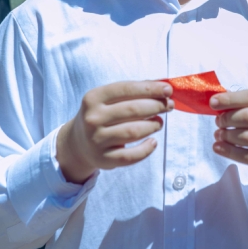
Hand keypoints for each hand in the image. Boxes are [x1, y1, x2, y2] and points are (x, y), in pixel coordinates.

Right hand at [56, 81, 173, 183]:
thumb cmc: (102, 115)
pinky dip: (146, 149)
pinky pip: (131, 156)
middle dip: (156, 106)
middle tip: (169, 105)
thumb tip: (163, 88)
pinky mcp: (103, 159)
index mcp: (94, 97)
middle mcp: (93, 118)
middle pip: (133, 110)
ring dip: (153, 125)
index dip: (150, 88)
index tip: (167, 90)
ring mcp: (96, 140)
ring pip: (133, 132)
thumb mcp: (109, 99)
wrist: (78, 143)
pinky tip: (153, 142)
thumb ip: (133, 91)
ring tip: (159, 122)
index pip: (126, 89)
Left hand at [211, 90, 247, 194]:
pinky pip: (247, 157)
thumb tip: (215, 101)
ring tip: (219, 134)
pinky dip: (228, 151)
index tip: (213, 102)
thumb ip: (241, 102)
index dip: (231, 99)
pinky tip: (218, 147)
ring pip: (246, 138)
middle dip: (227, 119)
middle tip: (218, 122)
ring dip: (226, 135)